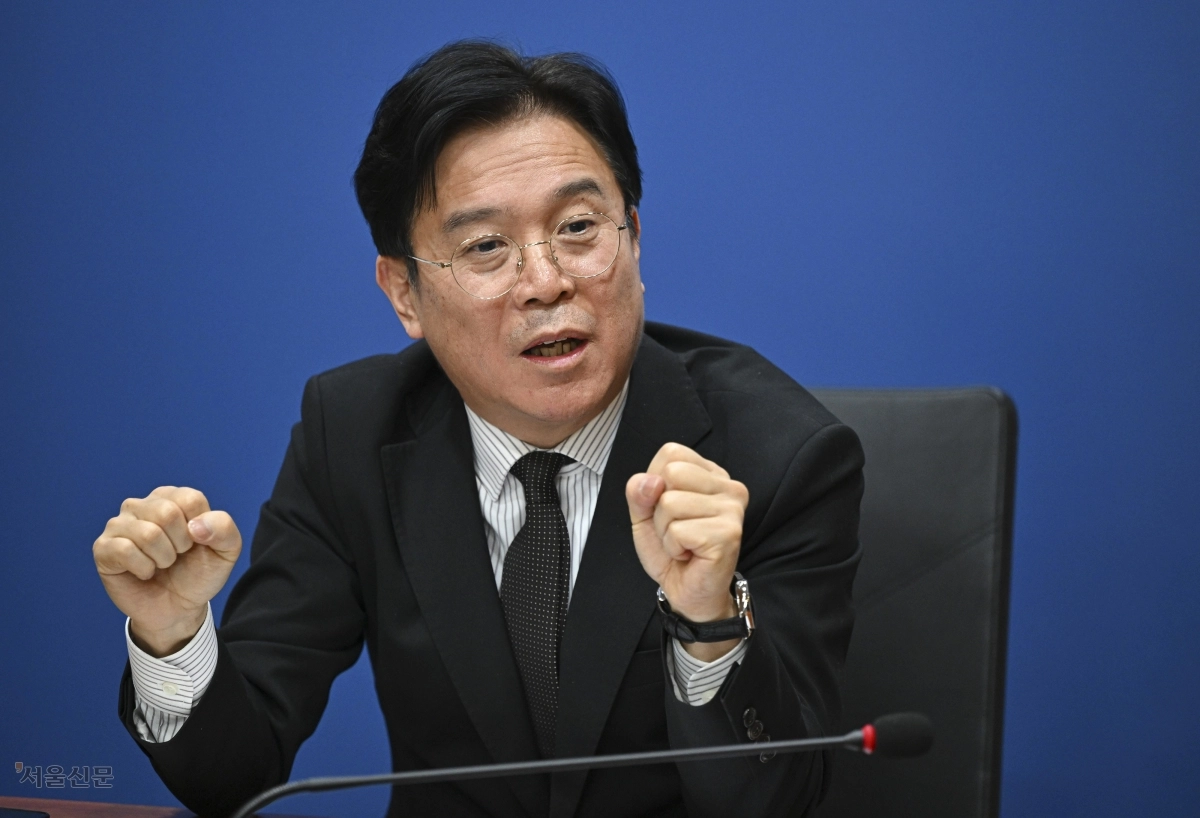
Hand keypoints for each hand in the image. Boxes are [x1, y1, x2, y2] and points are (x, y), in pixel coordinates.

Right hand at [93, 486, 240, 656]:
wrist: (178, 609)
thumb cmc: (198, 574)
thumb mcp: (226, 551)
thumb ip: (225, 529)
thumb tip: (196, 525)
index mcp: (172, 498)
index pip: (190, 499)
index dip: (200, 529)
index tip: (196, 542)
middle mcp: (142, 505)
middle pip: (167, 513)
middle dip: (181, 544)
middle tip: (177, 556)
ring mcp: (119, 525)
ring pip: (147, 533)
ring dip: (163, 558)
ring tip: (161, 565)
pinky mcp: (103, 548)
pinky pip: (125, 550)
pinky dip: (143, 568)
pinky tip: (144, 572)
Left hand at [626, 443, 748, 660]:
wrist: (688, 592)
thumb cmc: (673, 550)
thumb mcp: (645, 515)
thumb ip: (639, 492)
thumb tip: (650, 481)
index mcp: (712, 474)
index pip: (671, 453)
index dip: (655, 483)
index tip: (671, 509)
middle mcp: (729, 486)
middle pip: (670, 474)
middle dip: (659, 508)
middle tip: (676, 530)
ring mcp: (732, 509)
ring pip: (670, 503)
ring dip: (665, 531)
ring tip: (682, 544)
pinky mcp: (728, 534)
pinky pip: (678, 531)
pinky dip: (673, 547)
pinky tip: (689, 554)